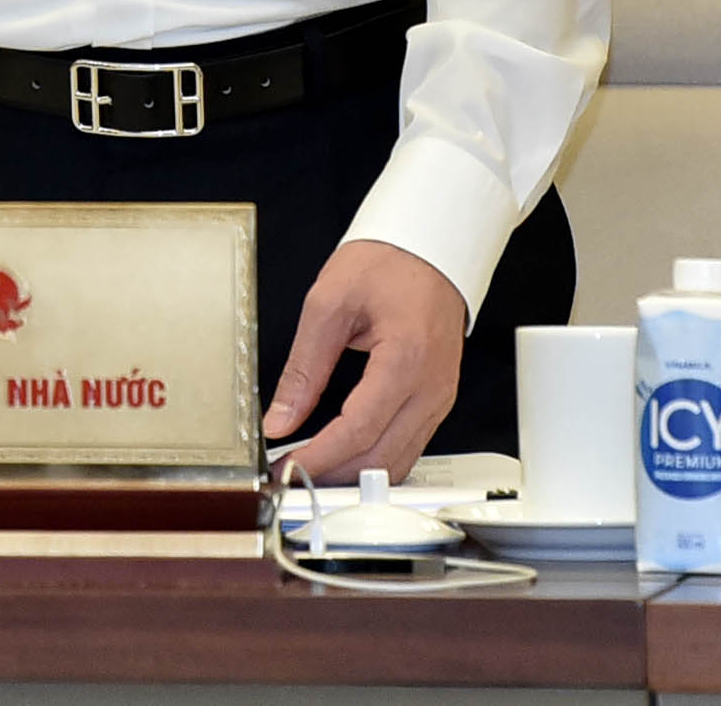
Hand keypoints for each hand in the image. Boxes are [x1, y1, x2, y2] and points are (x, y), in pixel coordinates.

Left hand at [263, 239, 469, 484]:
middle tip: (292, 475)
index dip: (319, 456)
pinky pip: (411, 445)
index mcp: (405, 361)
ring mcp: (440, 397)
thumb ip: (303, 367)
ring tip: (312, 469)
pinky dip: (377, 459)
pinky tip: (346, 456)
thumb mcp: (329, 304)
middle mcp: (431, 388)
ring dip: (355, 474)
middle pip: (382, 457)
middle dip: (334, 474)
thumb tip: (280, 417)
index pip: (359, 430)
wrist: (429, 245)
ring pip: (400, 460)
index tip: (287, 466)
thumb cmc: (387, 262)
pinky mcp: (439, 398)